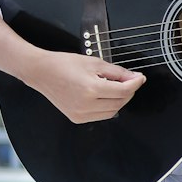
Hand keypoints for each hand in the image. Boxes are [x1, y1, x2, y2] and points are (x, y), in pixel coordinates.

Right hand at [27, 50, 145, 123]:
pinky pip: (101, 116)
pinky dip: (107, 107)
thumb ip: (117, 72)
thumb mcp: (94, 62)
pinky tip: (103, 96)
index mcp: (91, 88)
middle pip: (120, 102)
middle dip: (128, 92)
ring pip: (112, 112)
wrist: (42, 72)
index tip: (140, 78)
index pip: (123, 90)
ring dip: (119, 101)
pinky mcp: (77, 118)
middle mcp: (86, 104)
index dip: (135, 83)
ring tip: (115, 88)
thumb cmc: (64, 64)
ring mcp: (81, 114)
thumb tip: (133, 78)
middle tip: (129, 81)